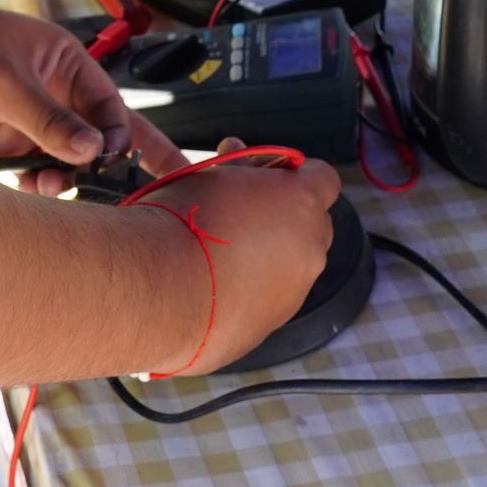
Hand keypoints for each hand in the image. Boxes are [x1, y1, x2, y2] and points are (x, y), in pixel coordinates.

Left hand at [0, 0, 181, 187]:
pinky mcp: (1, 142)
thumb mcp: (4, 81)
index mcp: (62, 62)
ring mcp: (26, 119)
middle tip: (128, 193)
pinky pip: (33, 169)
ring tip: (51, 185)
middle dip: (108, 162)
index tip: (112, 159)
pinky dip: (38, 183)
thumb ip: (47, 119)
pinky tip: (30, 187)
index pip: (108, 104)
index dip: (116, 133)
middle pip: (95, 134)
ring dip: (67, 177)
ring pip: (66, 158)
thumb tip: (93, 150)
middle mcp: (50, 91)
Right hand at [129, 145, 341, 373]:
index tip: (270, 174)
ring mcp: (295, 290)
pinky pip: (270, 298)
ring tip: (220, 252)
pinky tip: (215, 284)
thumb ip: (237, 170)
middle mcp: (309, 247)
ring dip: (266, 255)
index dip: (297, 174)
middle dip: (284, 215)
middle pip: (313, 223)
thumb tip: (236, 163)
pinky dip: (251, 289)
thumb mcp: (209, 174)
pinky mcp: (273, 323)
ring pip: (293, 265)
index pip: (323, 177)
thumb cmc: (182, 227)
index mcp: (301, 202)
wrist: (162, 290)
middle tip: (241, 210)